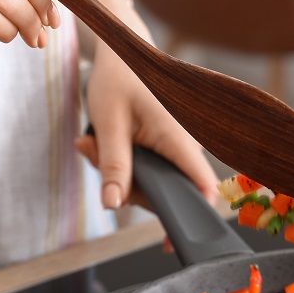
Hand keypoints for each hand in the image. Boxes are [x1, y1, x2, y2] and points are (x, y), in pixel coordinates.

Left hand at [75, 48, 218, 211]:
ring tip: (91, 143)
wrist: (124, 53)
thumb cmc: (119, 81)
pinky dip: (125, 164)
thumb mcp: (109, 125)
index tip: (172, 239)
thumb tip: (113, 205)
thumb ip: (113, 167)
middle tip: (91, 154)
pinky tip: (103, 143)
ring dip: (121, 173)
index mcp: (179, 138)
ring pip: (154, 180)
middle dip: (127, 186)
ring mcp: (178, 145)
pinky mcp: (169, 144)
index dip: (192, 216)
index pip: (202, 186)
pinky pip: (150, 168)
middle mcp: (186, 144)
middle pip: (166, 189)